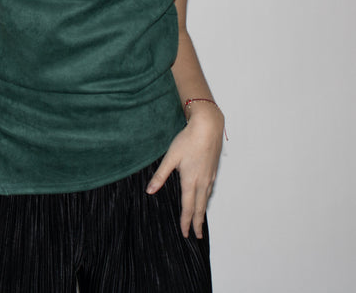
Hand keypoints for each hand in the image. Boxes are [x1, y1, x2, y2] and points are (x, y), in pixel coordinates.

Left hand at [145, 105, 223, 237]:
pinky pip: (210, 189)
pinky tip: (205, 196)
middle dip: (197, 223)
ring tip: (200, 220)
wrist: (208, 127)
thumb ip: (160, 175)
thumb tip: (150, 191)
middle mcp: (202, 182)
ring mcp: (210, 176)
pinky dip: (207, 198)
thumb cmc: (189, 140)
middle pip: (200, 207)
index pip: (188, 207)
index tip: (185, 233)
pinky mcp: (214, 169)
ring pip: (206, 199)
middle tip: (197, 235)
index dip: (186, 222)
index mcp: (190, 181)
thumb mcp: (171, 157)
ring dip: (203, 211)